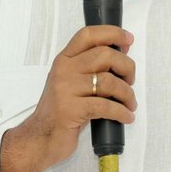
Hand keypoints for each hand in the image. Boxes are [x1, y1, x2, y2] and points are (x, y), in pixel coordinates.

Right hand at [0, 25, 134, 171]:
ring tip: (130, 104)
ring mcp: (66, 89)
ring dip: (127, 94)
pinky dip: (122, 112)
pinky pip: (106, 106)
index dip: (112, 33)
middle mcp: (64, 70)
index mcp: (64, 60)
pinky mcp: (71, 110)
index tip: (128, 40)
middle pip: (105, 55)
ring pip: (109, 81)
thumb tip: (120, 57)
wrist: (39, 138)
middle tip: (130, 81)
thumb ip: (88, 69)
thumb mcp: (70, 83)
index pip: (88, 35)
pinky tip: (126, 116)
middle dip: (126, 67)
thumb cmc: (60, 112)